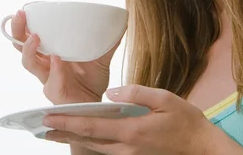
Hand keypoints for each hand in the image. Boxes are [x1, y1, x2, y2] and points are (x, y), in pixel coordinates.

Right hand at [10, 8, 120, 104]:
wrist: (96, 105)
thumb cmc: (92, 80)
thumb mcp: (101, 57)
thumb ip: (108, 42)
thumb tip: (121, 22)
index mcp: (50, 51)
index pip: (30, 34)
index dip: (25, 22)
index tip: (26, 8)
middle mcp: (44, 63)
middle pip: (20, 45)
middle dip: (17, 30)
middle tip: (20, 15)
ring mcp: (47, 78)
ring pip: (29, 63)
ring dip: (29, 49)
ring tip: (35, 37)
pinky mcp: (55, 92)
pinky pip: (51, 82)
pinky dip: (54, 71)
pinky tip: (57, 60)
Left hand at [41, 84, 214, 154]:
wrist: (201, 147)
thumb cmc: (186, 121)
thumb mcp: (164, 99)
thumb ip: (135, 93)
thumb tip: (111, 93)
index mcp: (132, 130)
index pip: (92, 126)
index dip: (67, 122)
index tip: (48, 118)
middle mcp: (126, 147)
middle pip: (88, 139)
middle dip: (62, 132)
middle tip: (40, 127)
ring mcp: (129, 154)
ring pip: (95, 146)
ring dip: (73, 138)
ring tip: (54, 131)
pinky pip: (106, 149)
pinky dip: (90, 141)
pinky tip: (82, 134)